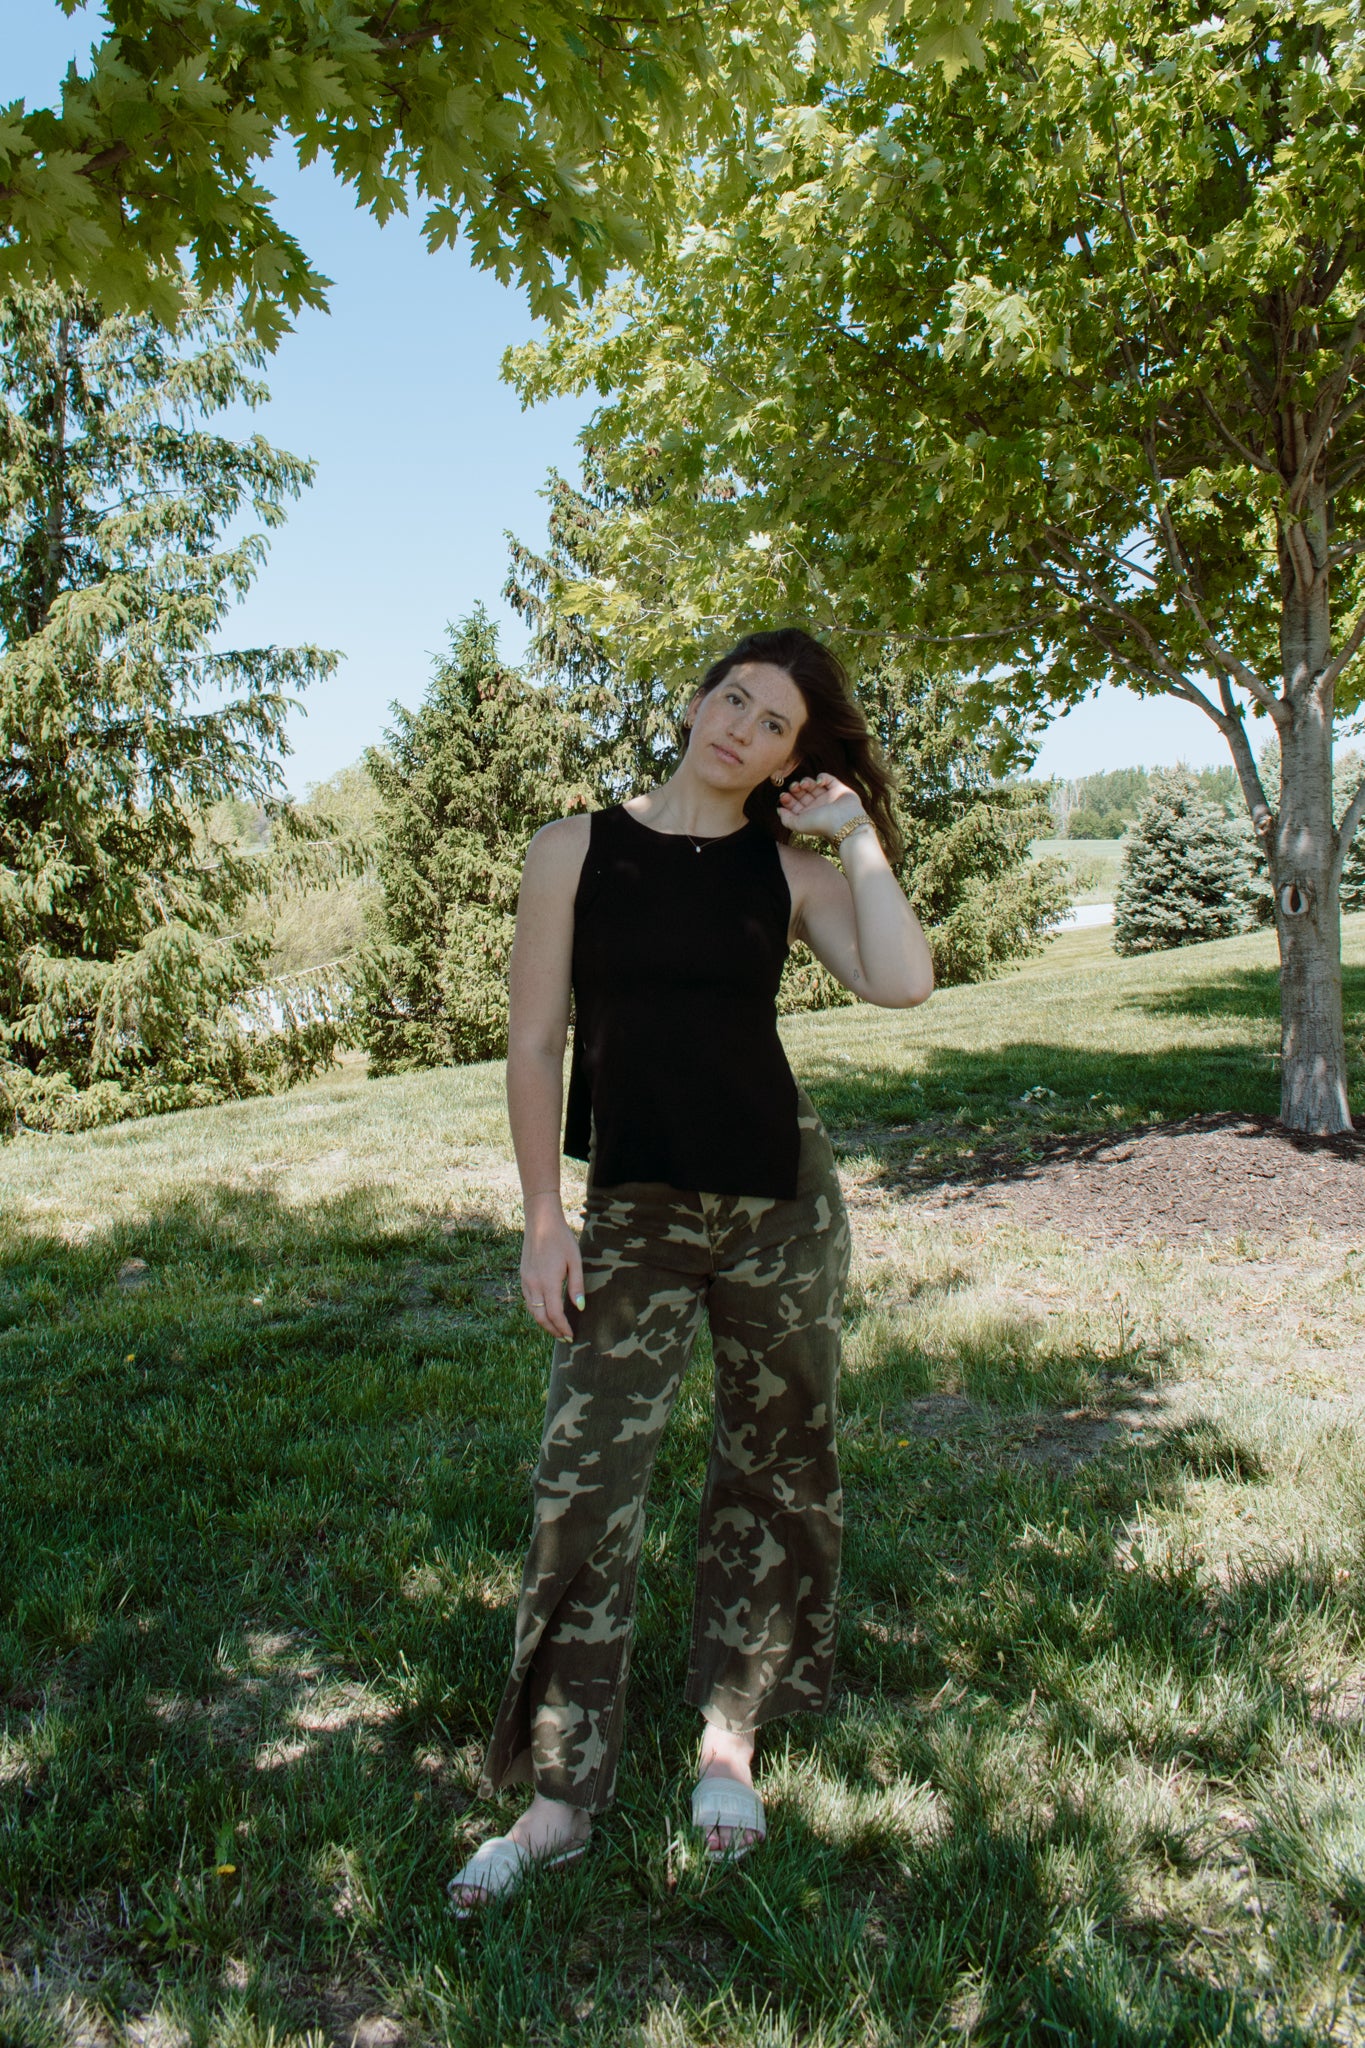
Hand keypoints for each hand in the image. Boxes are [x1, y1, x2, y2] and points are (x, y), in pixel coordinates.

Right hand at [520, 1198, 584, 1340]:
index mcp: (548, 1282)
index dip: (562, 1328)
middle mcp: (533, 1284)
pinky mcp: (523, 1276)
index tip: (571, 1336)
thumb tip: (579, 1308)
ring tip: (556, 1328)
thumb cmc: (561, 1239)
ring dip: (543, 1322)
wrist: (540, 1221)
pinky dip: (536, 1311)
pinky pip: (528, 1300)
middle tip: (564, 1338)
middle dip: (552, 1330)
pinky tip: (545, 1311)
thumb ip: (577, 1286)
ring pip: (532, 1310)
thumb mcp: (575, 1261)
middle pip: (540, 1317)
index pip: (554, 1314)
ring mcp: (526, 1280)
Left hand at [778, 773, 862, 841]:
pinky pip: (828, 779)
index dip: (787, 799)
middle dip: (795, 788)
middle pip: (802, 793)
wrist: (844, 822)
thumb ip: (785, 818)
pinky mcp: (838, 788)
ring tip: (805, 785)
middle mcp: (817, 806)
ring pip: (813, 785)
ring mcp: (827, 797)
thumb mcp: (798, 824)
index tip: (783, 796)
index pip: (794, 804)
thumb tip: (779, 810)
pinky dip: (822, 777)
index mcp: (807, 815)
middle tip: (794, 787)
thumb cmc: (820, 824)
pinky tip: (819, 783)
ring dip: (806, 782)